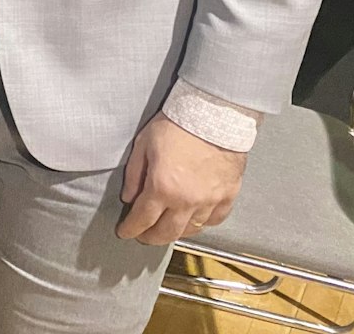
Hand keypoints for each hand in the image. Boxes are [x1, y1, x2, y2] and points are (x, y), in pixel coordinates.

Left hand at [117, 113, 245, 244]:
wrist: (214, 115)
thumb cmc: (177, 125)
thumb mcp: (143, 145)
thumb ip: (134, 175)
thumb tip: (129, 197)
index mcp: (162, 187)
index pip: (143, 219)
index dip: (131, 229)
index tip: (125, 232)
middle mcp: (187, 201)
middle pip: (167, 233)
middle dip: (151, 238)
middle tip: (143, 236)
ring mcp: (210, 201)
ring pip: (191, 230)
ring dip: (176, 232)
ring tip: (167, 229)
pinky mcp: (228, 196)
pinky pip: (214, 220)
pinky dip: (201, 224)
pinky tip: (194, 220)